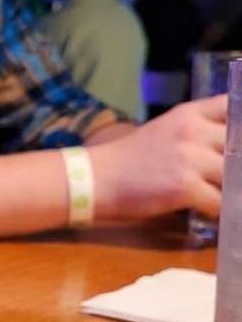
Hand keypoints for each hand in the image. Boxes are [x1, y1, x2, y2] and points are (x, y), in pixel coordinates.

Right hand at [89, 96, 226, 221]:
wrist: (95, 180)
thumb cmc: (127, 160)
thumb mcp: (164, 132)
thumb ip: (195, 134)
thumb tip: (226, 151)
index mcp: (188, 114)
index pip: (233, 108)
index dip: (240, 127)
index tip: (233, 147)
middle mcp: (193, 132)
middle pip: (239, 148)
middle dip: (235, 167)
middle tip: (225, 179)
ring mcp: (190, 159)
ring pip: (234, 178)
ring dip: (228, 191)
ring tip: (217, 197)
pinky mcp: (184, 187)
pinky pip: (219, 203)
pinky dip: (216, 212)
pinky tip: (206, 213)